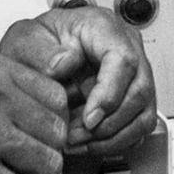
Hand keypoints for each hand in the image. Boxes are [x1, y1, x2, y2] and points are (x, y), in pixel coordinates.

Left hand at [0, 5, 156, 155]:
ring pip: (143, 114)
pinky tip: (87, 144)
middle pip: (140, 91)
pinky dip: (114, 143)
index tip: (88, 118)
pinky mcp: (133, 99)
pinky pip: (138, 128)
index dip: (110, 93)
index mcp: (105, 29)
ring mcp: (135, 74)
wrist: (45, 47)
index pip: (123, 60)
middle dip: (109, 123)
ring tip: (79, 142)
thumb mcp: (29, 38)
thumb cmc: (43, 40)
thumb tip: (61, 65)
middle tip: (76, 135)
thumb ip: (42, 51)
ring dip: (112, 137)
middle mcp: (128, 49)